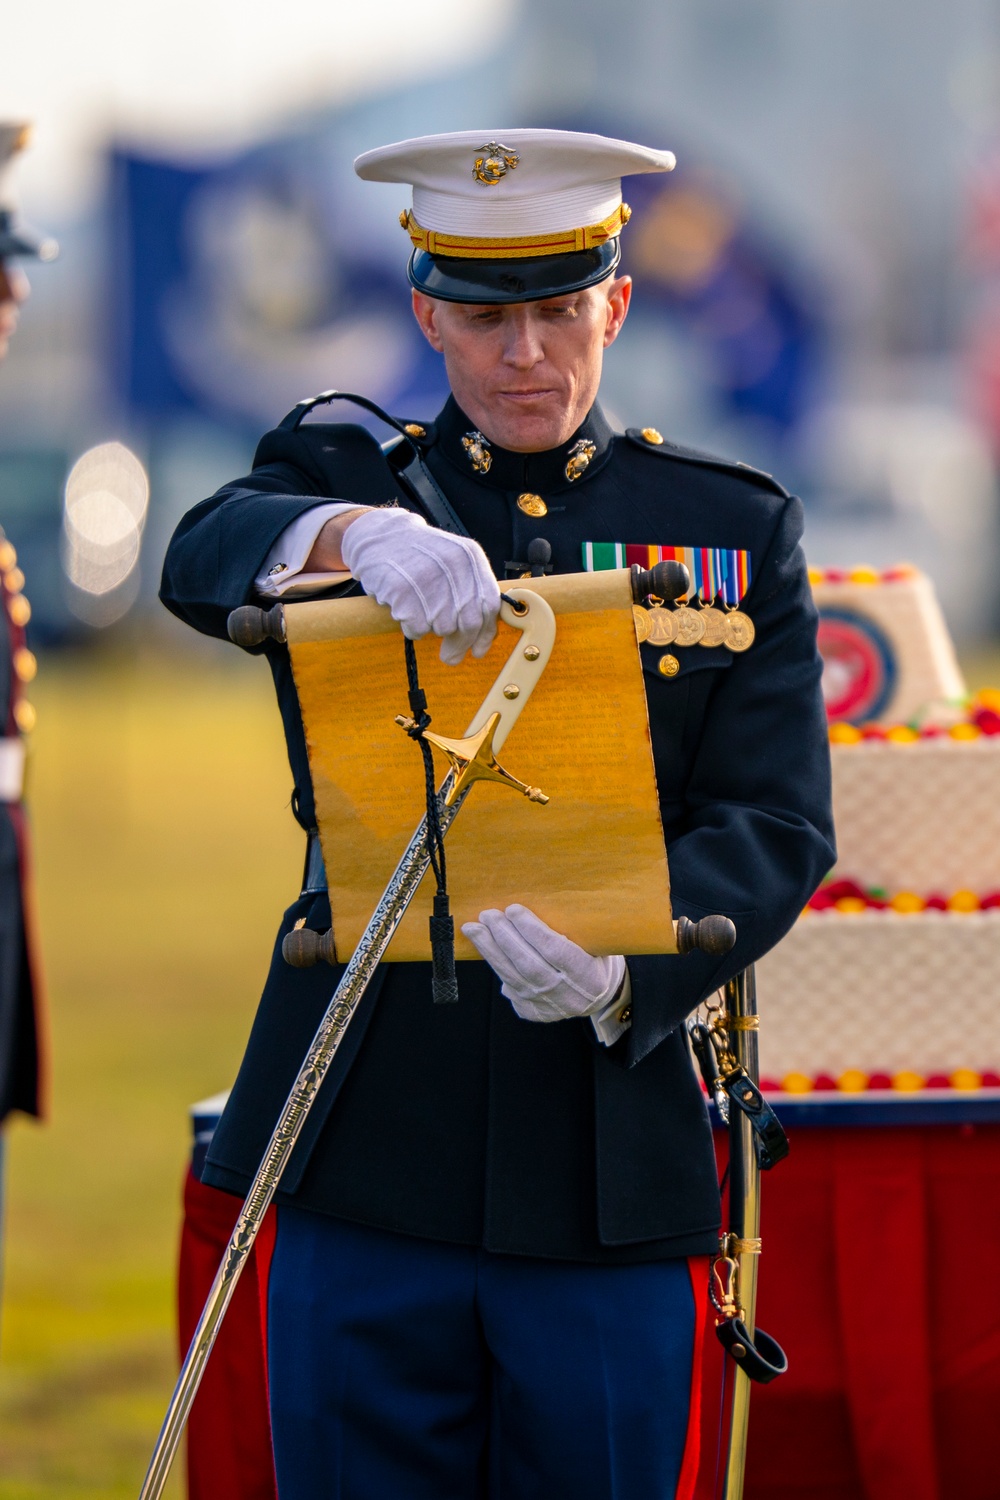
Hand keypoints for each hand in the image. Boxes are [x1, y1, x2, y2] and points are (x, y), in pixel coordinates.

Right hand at [339, 507, 499, 664]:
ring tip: (419, 610)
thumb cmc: (418, 555)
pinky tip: (405, 611)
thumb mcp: (453, 561)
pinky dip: (411, 628)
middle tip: (450, 657)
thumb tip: (484, 635)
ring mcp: (427, 577)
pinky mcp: (402, 591)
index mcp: (470, 556)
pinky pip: (416, 628)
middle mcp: (452, 564)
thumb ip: (471, 591)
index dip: (485, 634)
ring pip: (442, 627)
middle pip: (468, 622)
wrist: (378, 536)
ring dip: (431, 628)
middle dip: (460, 644)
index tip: (478, 652)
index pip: (489, 604)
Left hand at [462, 904, 625, 1023]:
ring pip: (512, 977)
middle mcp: (567, 995)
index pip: (556, 951)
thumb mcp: (596, 944)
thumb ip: (574, 931)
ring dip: (490, 950)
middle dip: (504, 938)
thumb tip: (533, 912)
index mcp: (588, 975)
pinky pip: (509, 987)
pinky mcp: (532, 1012)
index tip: (513, 909)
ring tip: (474, 928)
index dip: (532, 930)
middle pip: (528, 965)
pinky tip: (482, 946)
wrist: (598, 996)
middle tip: (488, 915)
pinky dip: (495, 964)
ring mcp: (547, 1006)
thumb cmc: (594, 958)